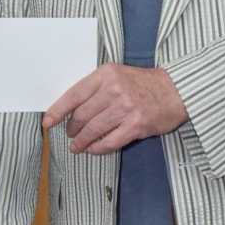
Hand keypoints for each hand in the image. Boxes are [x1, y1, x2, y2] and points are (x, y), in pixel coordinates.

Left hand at [42, 64, 187, 154]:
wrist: (176, 91)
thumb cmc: (144, 84)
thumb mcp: (117, 75)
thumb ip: (96, 88)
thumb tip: (71, 108)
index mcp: (106, 74)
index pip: (74, 94)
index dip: (57, 110)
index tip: (48, 121)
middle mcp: (114, 90)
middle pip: (81, 115)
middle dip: (71, 128)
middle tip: (69, 134)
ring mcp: (125, 109)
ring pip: (92, 130)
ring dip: (81, 142)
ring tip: (77, 146)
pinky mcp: (135, 126)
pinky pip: (108, 142)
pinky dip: (97, 148)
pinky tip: (93, 149)